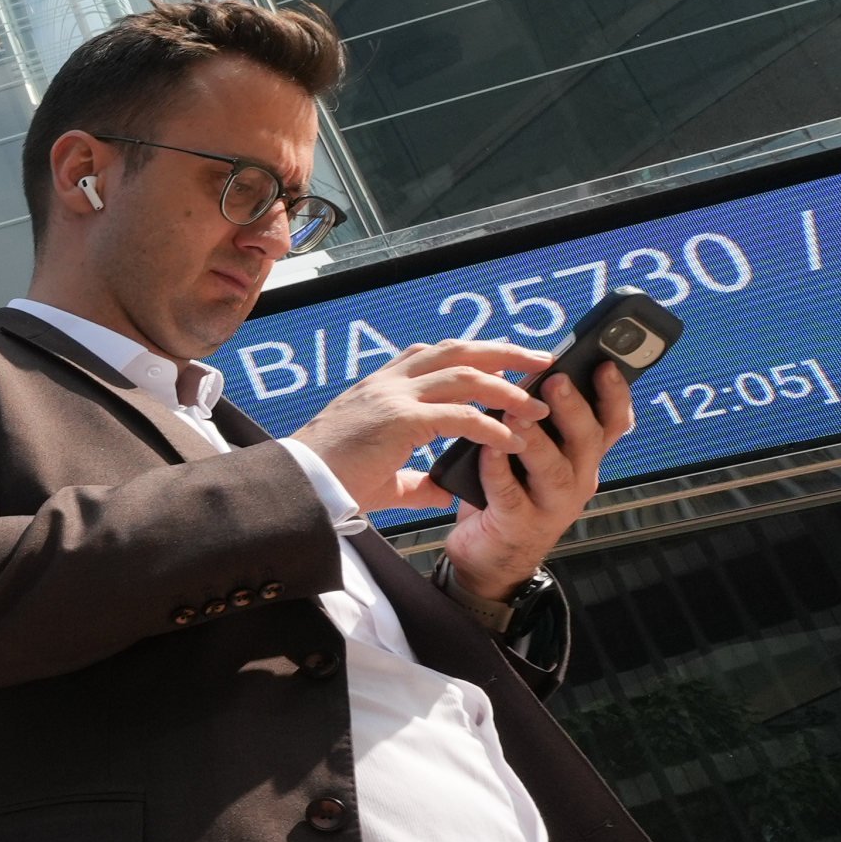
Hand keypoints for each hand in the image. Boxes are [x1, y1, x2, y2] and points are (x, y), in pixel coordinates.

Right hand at [289, 338, 547, 511]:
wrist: (297, 485)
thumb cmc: (331, 480)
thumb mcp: (382, 476)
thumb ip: (415, 480)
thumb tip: (442, 491)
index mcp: (382, 386)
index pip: (436, 354)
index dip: (476, 353)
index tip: (508, 359)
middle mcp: (390, 382)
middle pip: (460, 350)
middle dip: (506, 353)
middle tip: (543, 361)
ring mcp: (394, 397)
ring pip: (465, 375)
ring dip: (508, 387)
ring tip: (537, 405)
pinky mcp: (399, 420)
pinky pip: (459, 416)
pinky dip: (491, 425)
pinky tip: (512, 439)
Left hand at [443, 358, 631, 604]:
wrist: (489, 556)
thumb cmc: (509, 492)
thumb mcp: (530, 453)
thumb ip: (531, 419)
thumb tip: (514, 369)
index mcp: (583, 457)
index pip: (612, 422)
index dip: (614, 394)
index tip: (607, 365)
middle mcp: (577, 479)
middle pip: (587, 440)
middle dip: (574, 408)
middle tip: (557, 381)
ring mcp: (551, 505)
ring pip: (553, 469)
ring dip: (535, 438)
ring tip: (516, 412)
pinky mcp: (518, 524)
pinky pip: (509, 493)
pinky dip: (498, 469)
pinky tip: (487, 449)